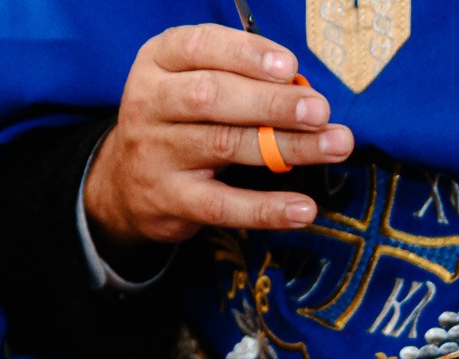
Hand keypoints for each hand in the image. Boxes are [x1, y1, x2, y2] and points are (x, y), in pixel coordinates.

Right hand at [85, 24, 352, 251]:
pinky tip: (303, 210)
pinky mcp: (168, 200)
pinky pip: (222, 206)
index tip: (289, 67)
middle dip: (272, 103)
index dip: (246, 54)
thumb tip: (304, 92)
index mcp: (158, 61)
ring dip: (286, 147)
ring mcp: (156, 153)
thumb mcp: (192, 82)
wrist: (125, 182)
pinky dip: (266, 209)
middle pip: (212, 97)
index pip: (200, 47)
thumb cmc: (179, 120)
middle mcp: (149, 103)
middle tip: (319, 111)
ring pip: (224, 146)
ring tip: (333, 146)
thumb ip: (239, 78)